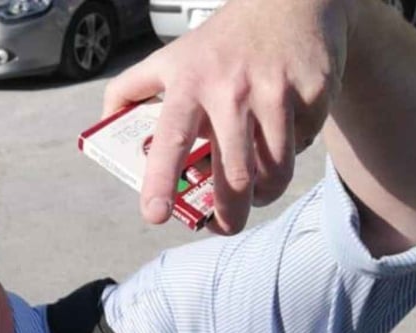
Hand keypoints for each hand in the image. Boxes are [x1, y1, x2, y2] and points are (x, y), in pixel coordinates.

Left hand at [104, 0, 354, 233]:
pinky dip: (293, 150)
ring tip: (258, 191)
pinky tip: (284, 131)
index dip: (160, 181)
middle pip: (234, 175)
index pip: (170, 140)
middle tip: (224, 226)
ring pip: (275, 170)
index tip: (155, 215)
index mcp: (189, 84)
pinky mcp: (312, 92)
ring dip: (267, 191)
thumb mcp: (170, 57)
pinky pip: (303, 144)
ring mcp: (275, 91)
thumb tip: (103, 123)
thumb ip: (130, 89)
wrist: (289, 0)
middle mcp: (231, 90)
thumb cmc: (221, 42)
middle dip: (231, 214)